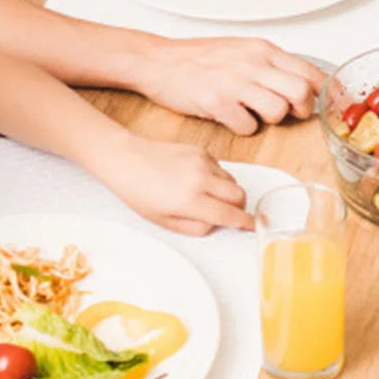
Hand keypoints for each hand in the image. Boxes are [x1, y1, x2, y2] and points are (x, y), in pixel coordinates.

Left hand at [97, 137, 253, 236]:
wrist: (126, 160)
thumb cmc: (139, 192)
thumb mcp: (163, 221)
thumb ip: (195, 227)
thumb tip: (217, 224)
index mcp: (189, 201)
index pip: (230, 214)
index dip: (245, 223)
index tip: (252, 226)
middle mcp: (201, 180)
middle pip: (240, 196)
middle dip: (240, 207)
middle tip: (231, 213)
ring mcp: (203, 162)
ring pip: (233, 181)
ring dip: (229, 192)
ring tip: (207, 196)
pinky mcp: (202, 151)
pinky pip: (222, 168)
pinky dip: (218, 178)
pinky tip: (197, 180)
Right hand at [131, 38, 323, 136]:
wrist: (157, 60)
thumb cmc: (199, 58)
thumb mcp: (242, 50)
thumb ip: (272, 64)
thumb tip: (305, 81)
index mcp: (263, 50)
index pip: (309, 71)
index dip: (322, 92)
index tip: (326, 103)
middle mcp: (253, 63)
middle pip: (301, 92)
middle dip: (302, 109)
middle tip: (291, 113)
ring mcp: (234, 83)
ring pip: (278, 111)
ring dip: (271, 119)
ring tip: (255, 113)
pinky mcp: (216, 102)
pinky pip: (247, 126)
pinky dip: (244, 128)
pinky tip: (233, 118)